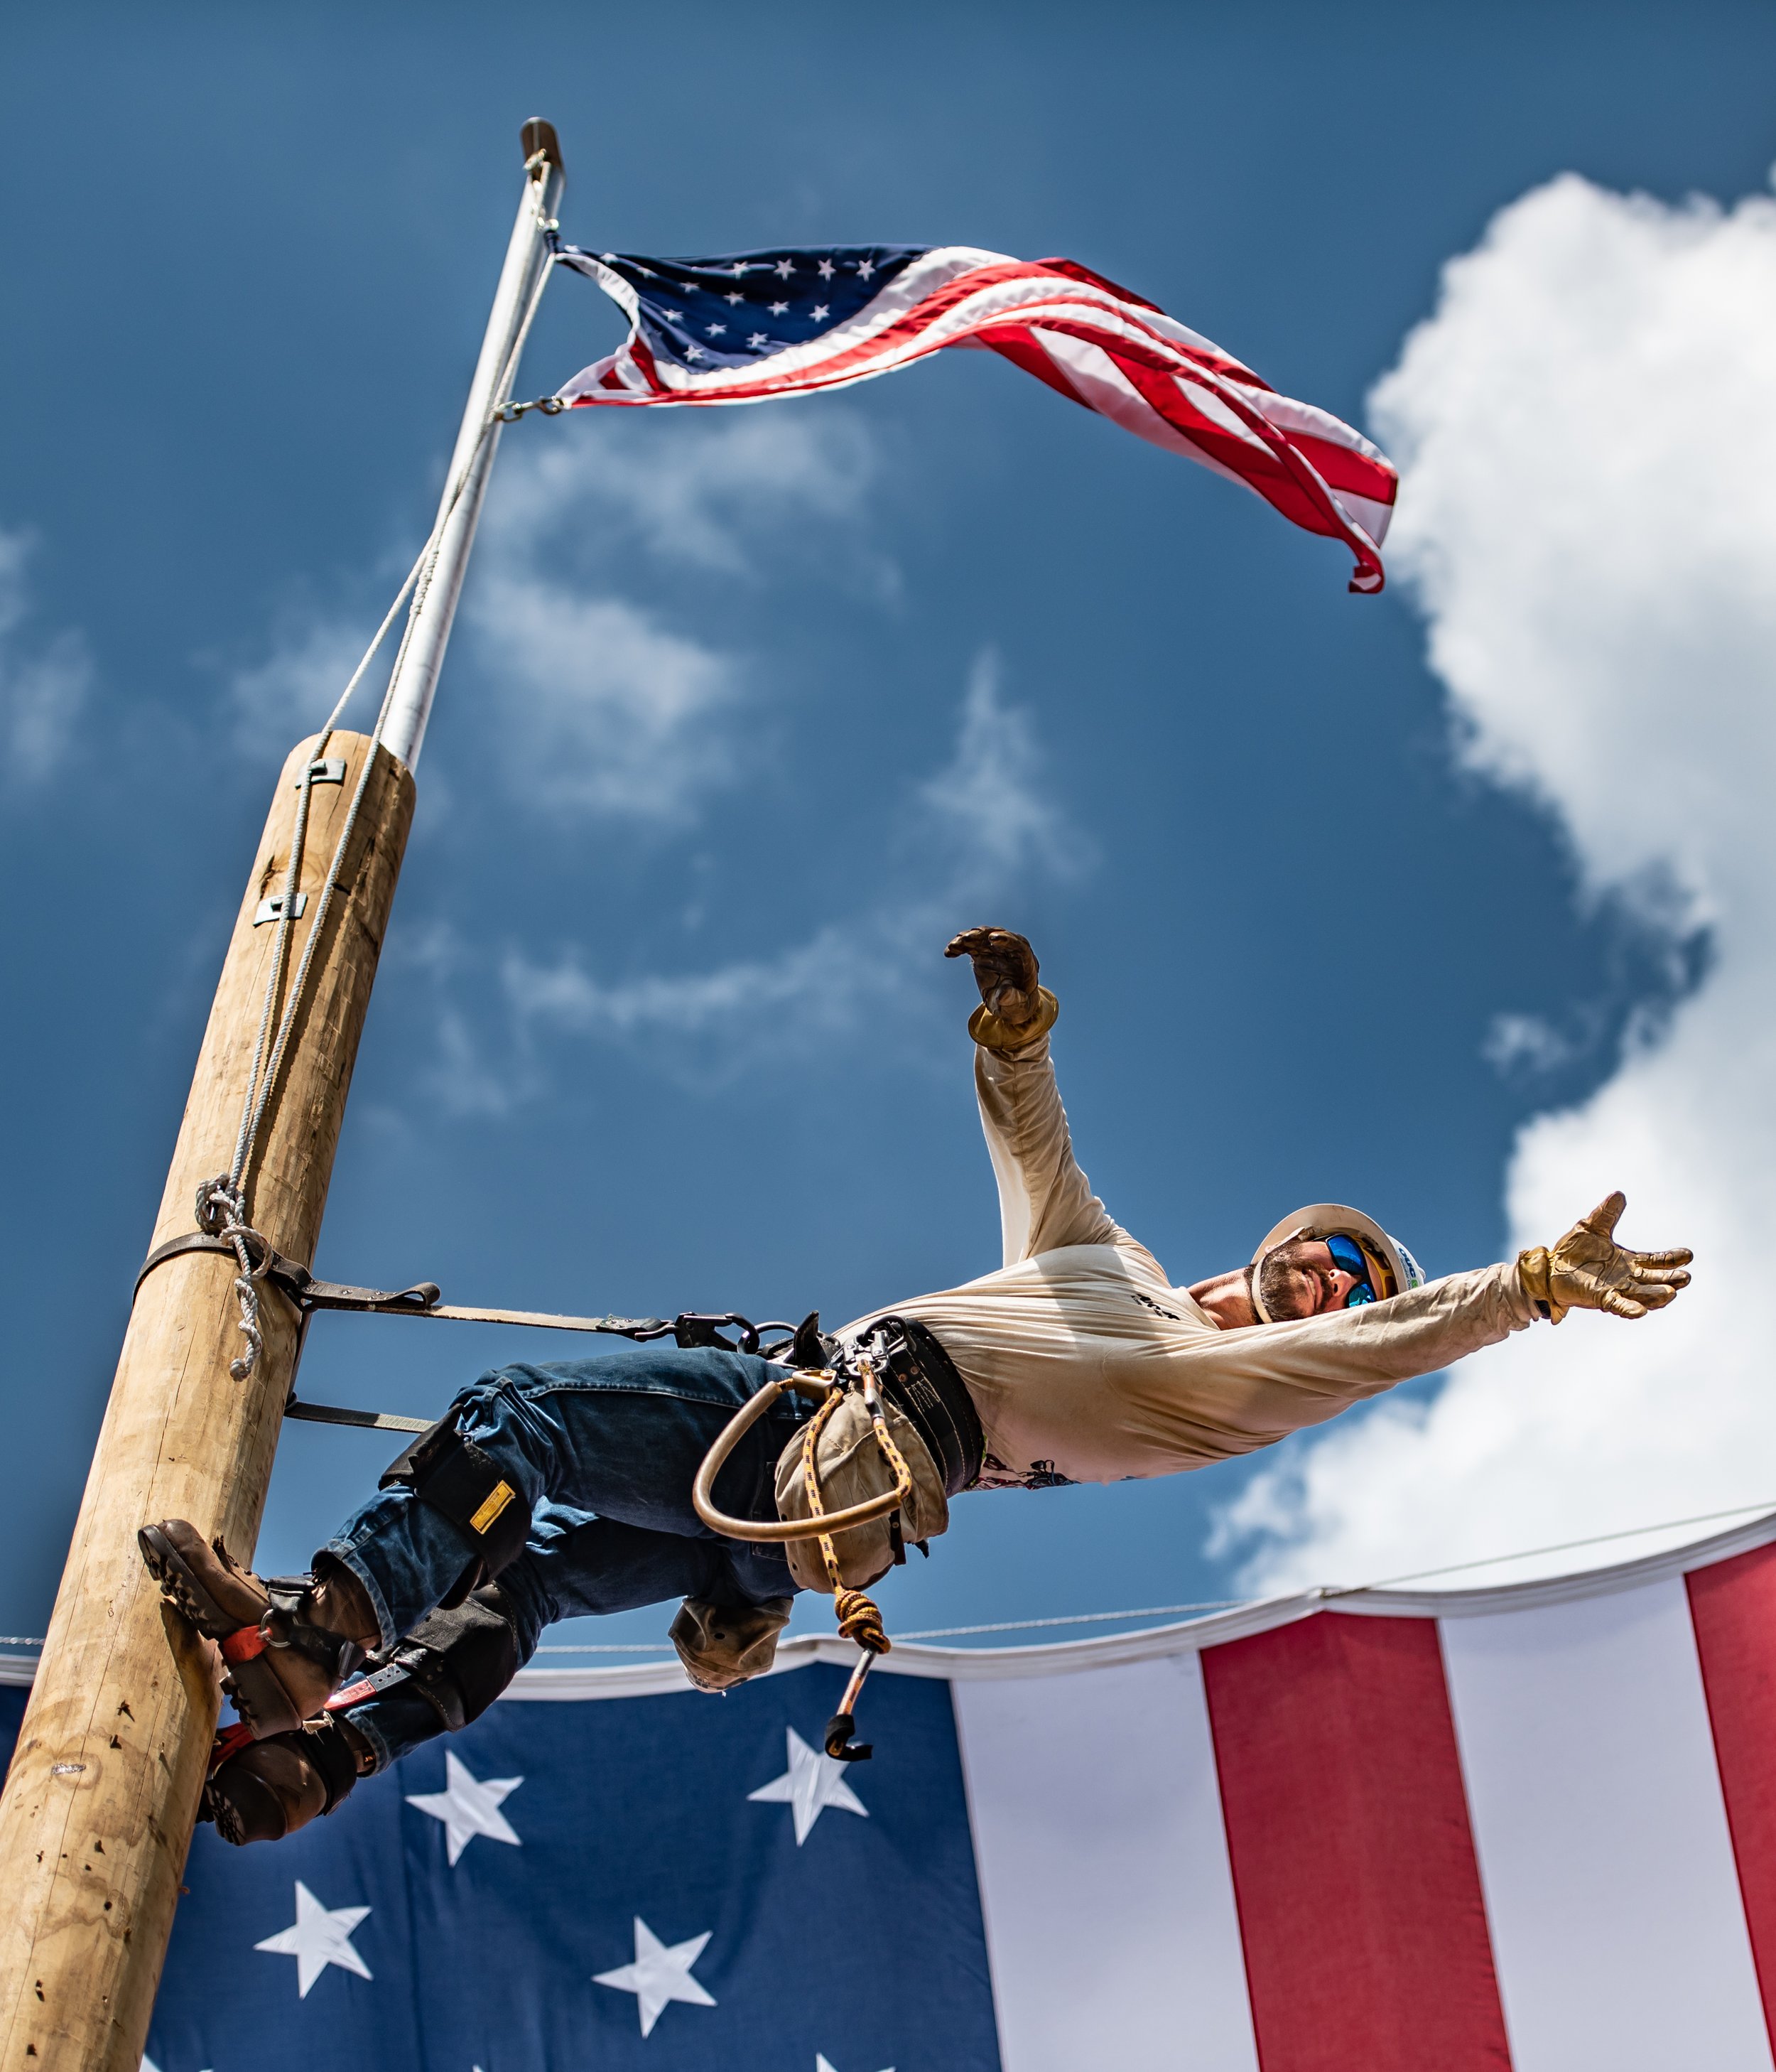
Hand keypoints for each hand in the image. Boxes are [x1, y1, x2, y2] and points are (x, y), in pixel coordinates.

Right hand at [945, 927, 1041, 1027]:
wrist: (1010, 1005)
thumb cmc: (1017, 1007)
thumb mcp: (1016, 1008)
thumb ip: (1012, 1000)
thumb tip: (1004, 993)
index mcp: (1026, 961)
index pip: (1018, 945)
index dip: (1006, 940)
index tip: (992, 938)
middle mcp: (1011, 951)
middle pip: (997, 935)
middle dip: (981, 936)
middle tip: (966, 939)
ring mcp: (996, 950)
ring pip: (982, 937)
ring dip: (967, 938)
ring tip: (953, 946)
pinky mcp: (983, 953)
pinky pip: (971, 945)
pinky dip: (960, 946)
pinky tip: (949, 952)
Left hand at [1519, 1192, 1692, 1322]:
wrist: (1549, 1268)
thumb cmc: (1572, 1250)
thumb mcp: (1591, 1227)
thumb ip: (1607, 1214)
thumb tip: (1619, 1193)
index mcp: (1628, 1261)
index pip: (1655, 1260)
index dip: (1672, 1259)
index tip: (1688, 1255)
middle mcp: (1627, 1277)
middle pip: (1654, 1279)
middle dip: (1670, 1280)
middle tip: (1687, 1278)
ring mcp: (1615, 1289)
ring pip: (1641, 1294)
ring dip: (1656, 1295)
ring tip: (1671, 1293)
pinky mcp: (1601, 1298)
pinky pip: (1618, 1305)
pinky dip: (1629, 1309)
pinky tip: (1642, 1312)